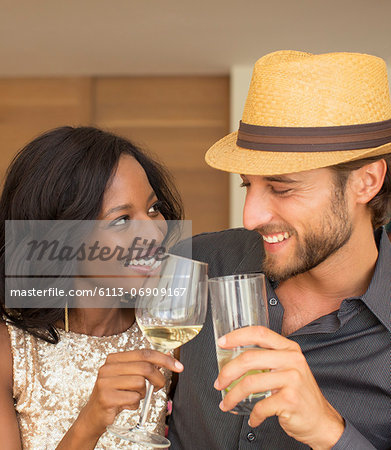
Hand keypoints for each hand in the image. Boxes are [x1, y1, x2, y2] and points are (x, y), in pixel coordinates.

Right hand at [76, 349, 182, 438]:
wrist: (94, 416)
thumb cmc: (115, 394)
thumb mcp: (128, 377)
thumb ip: (144, 366)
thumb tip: (167, 356)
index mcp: (114, 358)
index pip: (144, 353)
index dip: (164, 359)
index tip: (178, 366)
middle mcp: (108, 367)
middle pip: (145, 367)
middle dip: (158, 378)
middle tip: (159, 386)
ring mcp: (105, 382)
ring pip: (140, 383)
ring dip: (143, 393)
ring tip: (134, 396)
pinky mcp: (106, 397)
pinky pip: (133, 398)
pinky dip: (135, 403)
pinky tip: (127, 404)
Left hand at [214, 326, 343, 449]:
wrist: (322, 421)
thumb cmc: (300, 394)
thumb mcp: (288, 368)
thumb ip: (268, 359)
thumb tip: (235, 358)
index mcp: (289, 348)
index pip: (259, 333)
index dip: (237, 336)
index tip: (222, 343)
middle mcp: (292, 360)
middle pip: (249, 358)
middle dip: (228, 372)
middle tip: (219, 382)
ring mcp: (292, 379)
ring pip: (250, 382)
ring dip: (233, 396)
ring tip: (227, 403)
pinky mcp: (290, 399)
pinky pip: (260, 406)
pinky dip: (253, 415)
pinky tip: (253, 418)